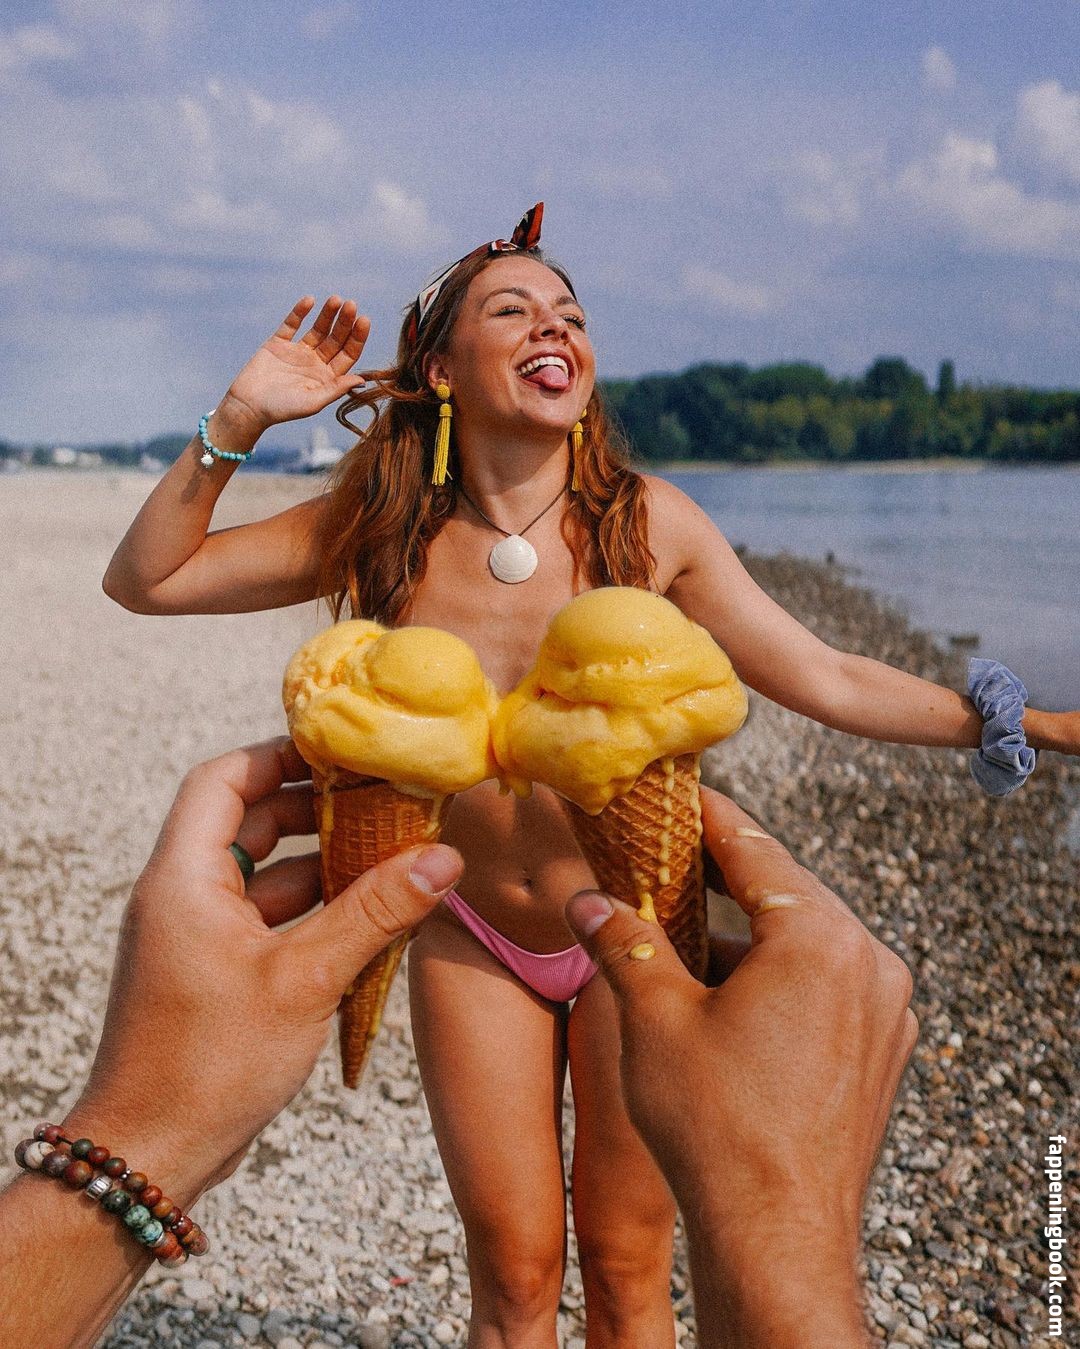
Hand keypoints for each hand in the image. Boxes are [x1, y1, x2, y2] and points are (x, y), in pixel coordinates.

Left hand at [64, 738, 462, 1203]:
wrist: (152, 1154)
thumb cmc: (210, 1064)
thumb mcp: (304, 979)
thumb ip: (375, 913)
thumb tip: (442, 859)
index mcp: (184, 878)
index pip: (223, 780)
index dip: (279, 756)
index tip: (340, 753)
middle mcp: (183, 896)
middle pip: (250, 822)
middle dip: (318, 812)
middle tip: (384, 804)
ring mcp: (197, 935)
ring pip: (265, 874)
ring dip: (325, 867)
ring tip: (393, 860)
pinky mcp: (214, 971)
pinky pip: (268, 918)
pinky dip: (315, 912)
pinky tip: (370, 920)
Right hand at [218, 296, 371, 434]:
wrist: (248, 406)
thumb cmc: (282, 410)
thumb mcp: (313, 401)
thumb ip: (336, 388)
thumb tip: (363, 379)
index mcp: (328, 377)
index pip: (348, 354)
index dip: (357, 338)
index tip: (364, 320)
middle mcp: (316, 363)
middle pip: (336, 339)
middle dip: (344, 322)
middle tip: (352, 305)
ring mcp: (298, 352)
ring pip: (317, 329)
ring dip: (327, 314)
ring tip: (336, 299)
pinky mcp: (278, 344)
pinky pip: (291, 324)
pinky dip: (299, 312)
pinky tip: (309, 300)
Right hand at [565, 788, 916, 1348]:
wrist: (778, 1240)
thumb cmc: (715, 1128)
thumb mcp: (654, 1019)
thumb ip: (623, 943)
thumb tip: (585, 898)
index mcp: (821, 938)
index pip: (755, 850)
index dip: (708, 817)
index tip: (678, 792)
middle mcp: (869, 962)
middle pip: (788, 890)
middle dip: (726, 873)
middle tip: (671, 850)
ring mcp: (886, 1010)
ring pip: (809, 939)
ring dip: (751, 928)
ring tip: (690, 925)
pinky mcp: (882, 1050)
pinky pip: (828, 983)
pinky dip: (781, 972)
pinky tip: (730, 988)